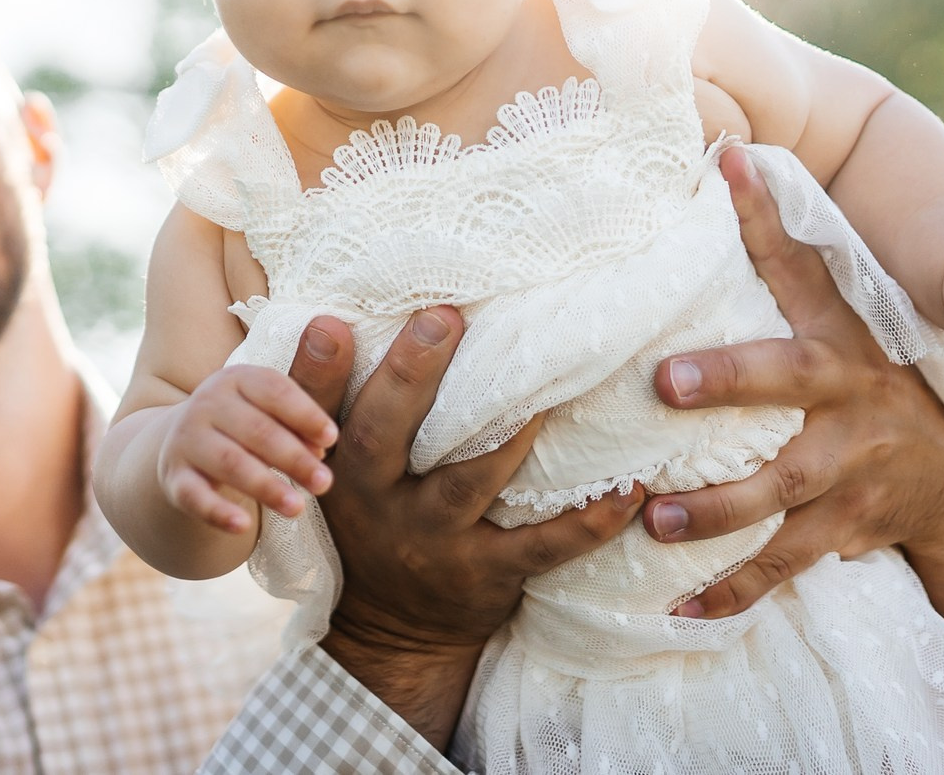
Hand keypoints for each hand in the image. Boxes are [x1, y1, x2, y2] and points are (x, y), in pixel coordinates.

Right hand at [157, 365, 339, 535]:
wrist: (181, 440)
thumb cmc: (243, 425)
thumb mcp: (267, 412)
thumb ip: (297, 425)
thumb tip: (320, 450)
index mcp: (236, 379)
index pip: (274, 391)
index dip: (304, 414)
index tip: (331, 439)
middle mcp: (207, 403)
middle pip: (256, 430)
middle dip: (293, 458)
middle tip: (324, 483)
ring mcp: (187, 439)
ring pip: (230, 463)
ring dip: (266, 486)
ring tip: (297, 508)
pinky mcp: (174, 476)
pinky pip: (195, 495)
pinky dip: (218, 511)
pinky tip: (243, 525)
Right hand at [286, 308, 642, 749]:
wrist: (393, 630)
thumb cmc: (371, 519)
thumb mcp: (337, 471)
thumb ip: (338, 402)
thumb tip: (336, 311)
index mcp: (336, 469)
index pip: (315, 414)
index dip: (316, 371)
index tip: (330, 322)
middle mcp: (374, 505)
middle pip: (382, 436)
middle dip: (410, 376)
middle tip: (443, 317)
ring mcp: (432, 542)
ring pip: (467, 482)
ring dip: (508, 435)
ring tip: (547, 388)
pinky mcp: (487, 574)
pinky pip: (542, 547)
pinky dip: (589, 522)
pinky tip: (628, 489)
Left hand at [643, 147, 943, 673]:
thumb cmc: (871, 380)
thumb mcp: (848, 318)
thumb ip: (786, 253)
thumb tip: (724, 156)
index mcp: (840, 335)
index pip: (800, 261)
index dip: (766, 212)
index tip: (728, 161)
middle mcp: (846, 399)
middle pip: (785, 382)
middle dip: (727, 379)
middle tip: (663, 382)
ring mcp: (848, 469)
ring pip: (780, 492)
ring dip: (716, 510)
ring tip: (654, 519)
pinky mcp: (842, 528)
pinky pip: (783, 564)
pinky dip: (733, 592)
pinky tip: (679, 610)